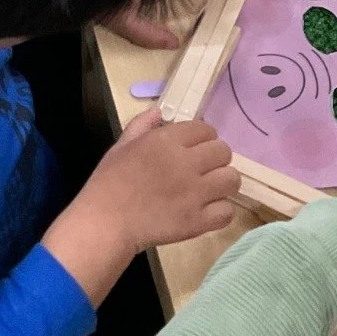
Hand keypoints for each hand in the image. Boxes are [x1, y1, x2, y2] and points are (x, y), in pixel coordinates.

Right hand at [42, 111, 237, 304]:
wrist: (105, 223)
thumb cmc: (108, 183)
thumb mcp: (121, 146)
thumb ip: (141, 125)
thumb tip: (159, 112)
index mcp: (166, 141)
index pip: (205, 129)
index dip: (203, 137)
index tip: (196, 148)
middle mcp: (186, 163)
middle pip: (223, 151)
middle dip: (216, 158)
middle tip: (204, 169)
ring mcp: (195, 193)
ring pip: (232, 179)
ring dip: (223, 182)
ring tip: (211, 189)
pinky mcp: (198, 221)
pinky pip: (227, 212)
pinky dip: (220, 212)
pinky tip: (208, 211)